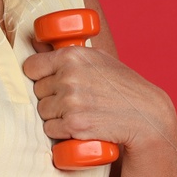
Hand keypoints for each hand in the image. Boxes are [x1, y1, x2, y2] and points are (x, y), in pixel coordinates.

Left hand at [23, 34, 175, 151]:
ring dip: (55, 115)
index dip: (39, 76)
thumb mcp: (97, 59)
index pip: (31, 66)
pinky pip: (50, 130)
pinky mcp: (74, 124)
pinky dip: (60, 132)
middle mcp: (69, 76)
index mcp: (71, 56)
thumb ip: (67, 53)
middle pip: (37, 91)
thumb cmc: (121, 86)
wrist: (145, 115)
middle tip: (73, 100)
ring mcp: (71, 101)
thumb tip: (34, 44)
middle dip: (50, 97)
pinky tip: (77, 126)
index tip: (50, 81)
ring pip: (42, 112)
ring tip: (78, 112)